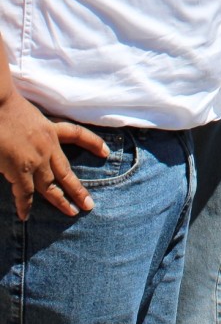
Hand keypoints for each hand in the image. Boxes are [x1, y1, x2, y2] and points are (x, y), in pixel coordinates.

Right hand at [0, 90, 109, 219]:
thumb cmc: (6, 108)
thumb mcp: (27, 116)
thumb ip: (32, 132)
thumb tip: (27, 142)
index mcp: (50, 129)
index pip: (78, 135)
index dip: (93, 143)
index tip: (106, 152)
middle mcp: (48, 146)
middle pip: (67, 172)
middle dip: (78, 189)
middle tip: (89, 205)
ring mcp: (36, 159)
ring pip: (51, 186)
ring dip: (61, 201)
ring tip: (72, 213)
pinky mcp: (20, 170)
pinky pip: (25, 193)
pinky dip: (25, 205)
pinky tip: (26, 216)